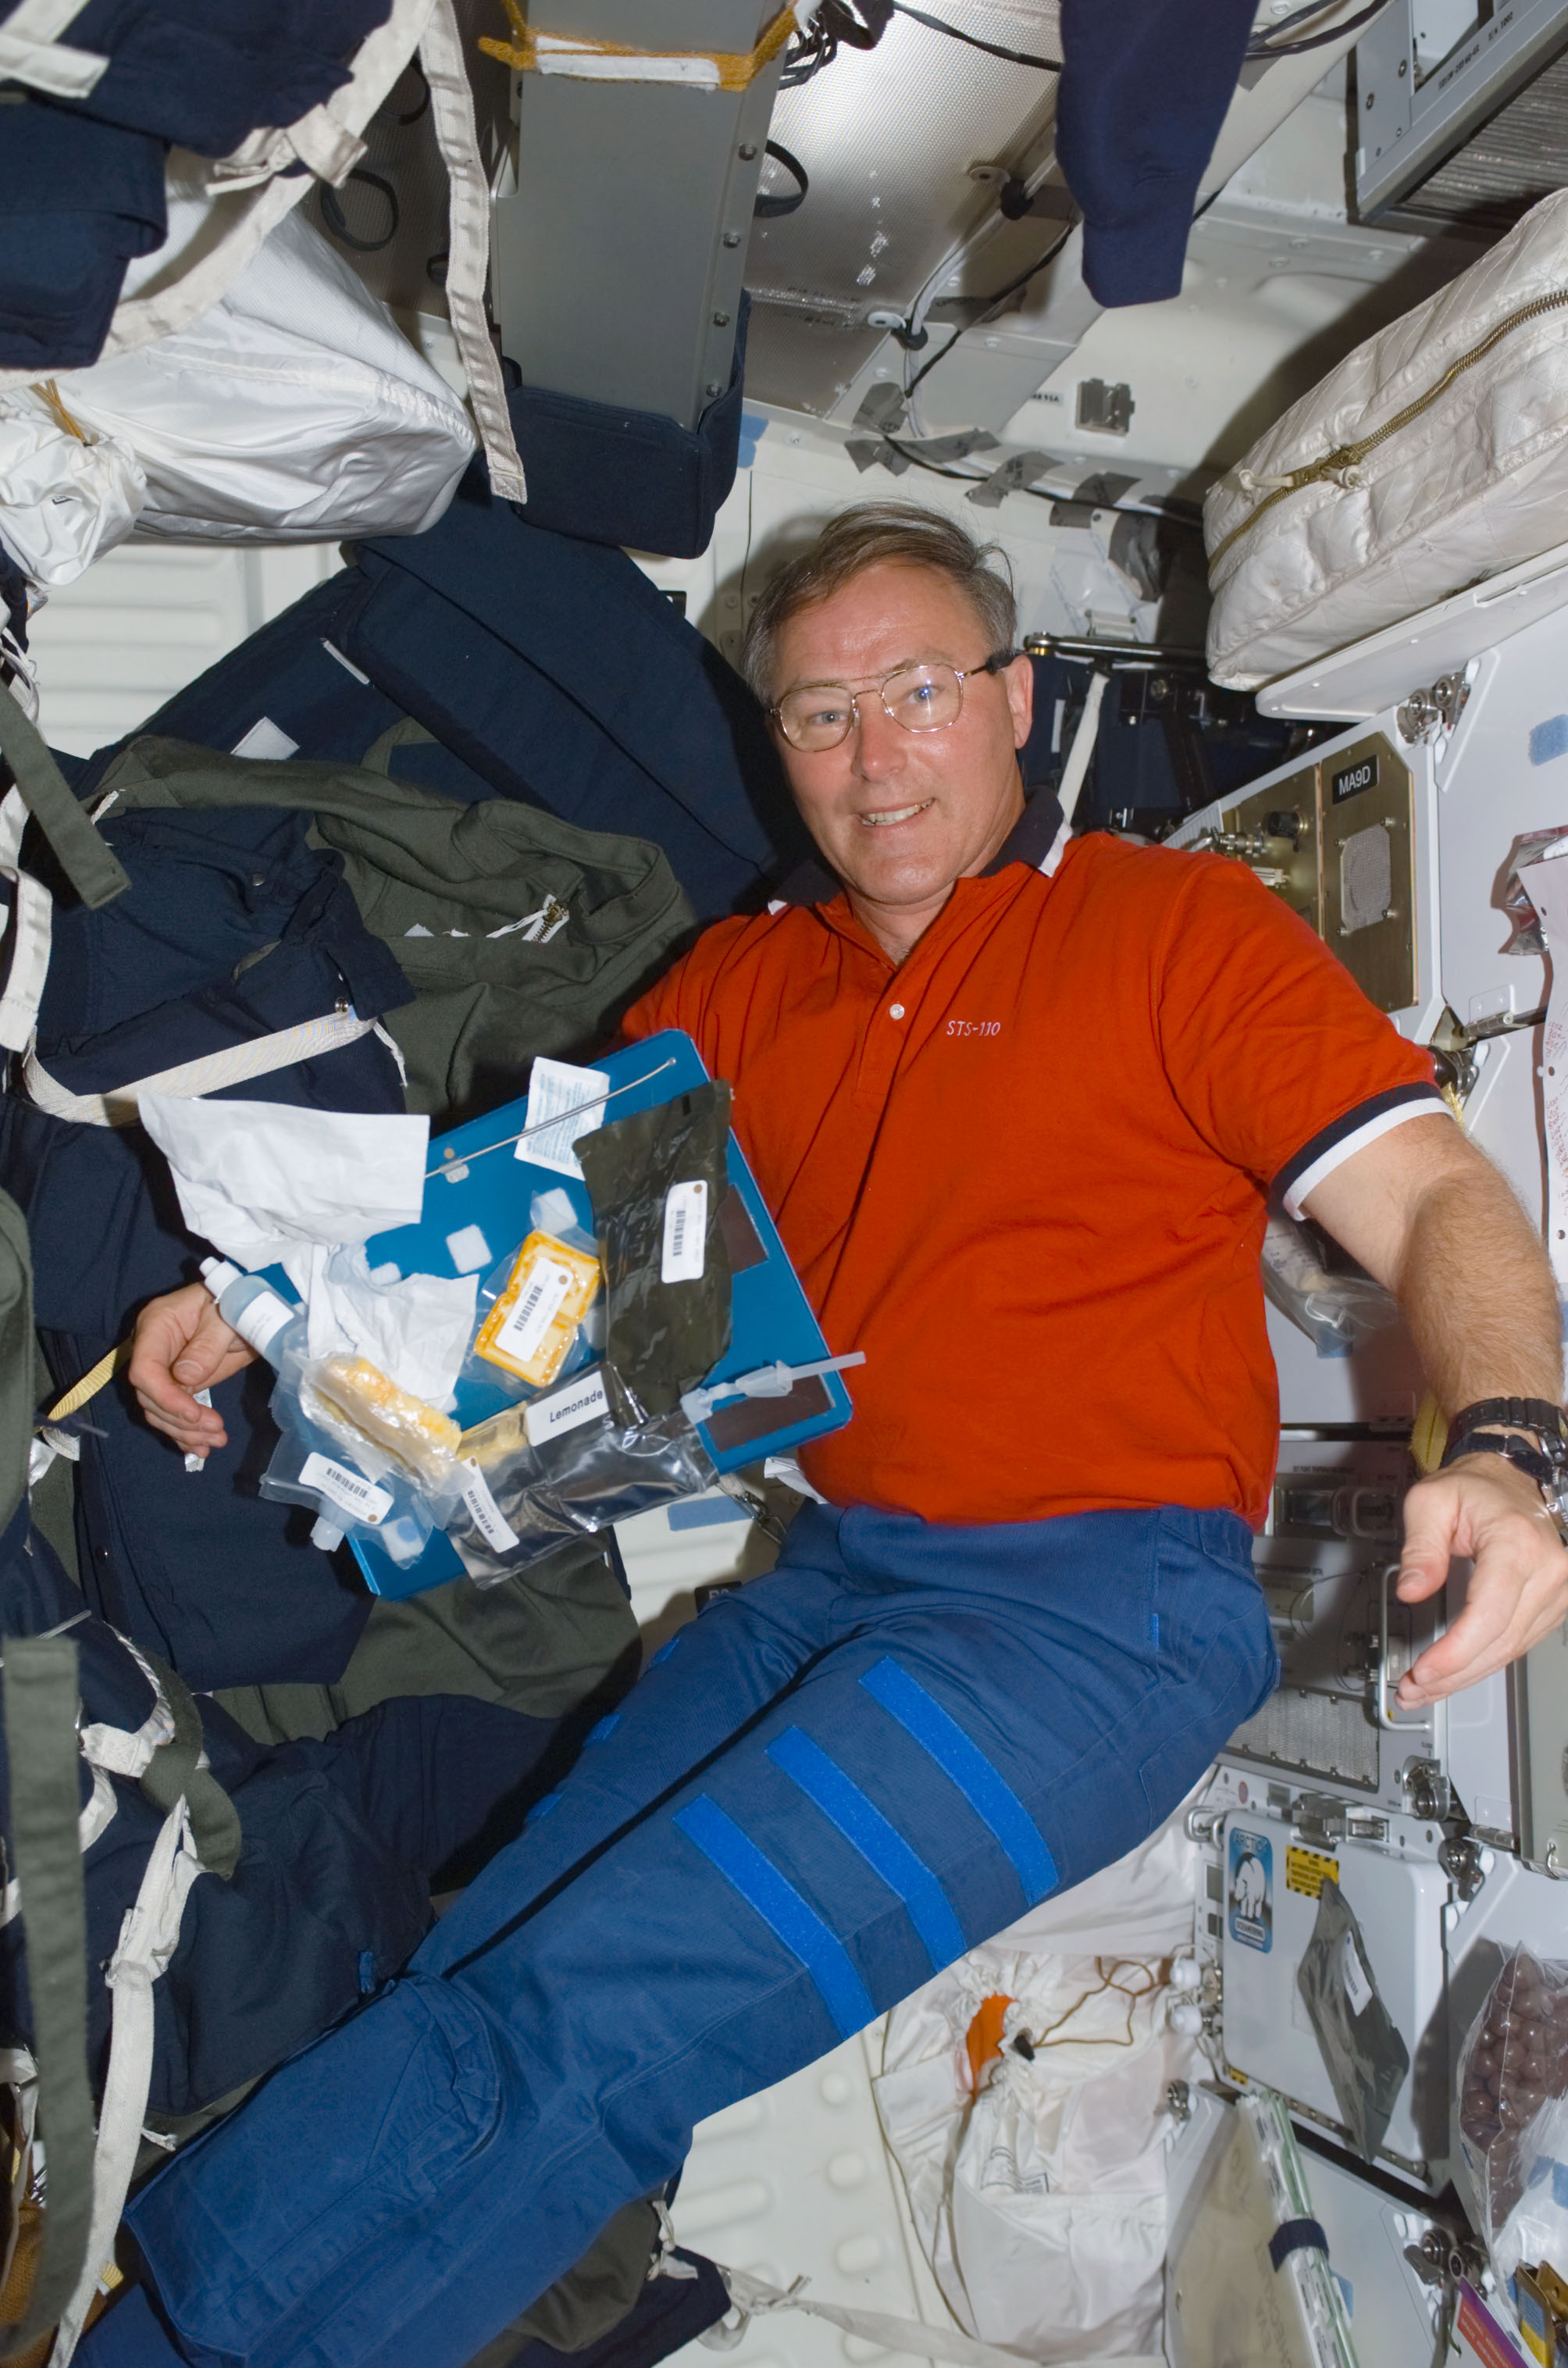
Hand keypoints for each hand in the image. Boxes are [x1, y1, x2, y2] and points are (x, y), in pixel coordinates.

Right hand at [128, 1282, 256, 1457]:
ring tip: (216, 1442)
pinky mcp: (180, 1384)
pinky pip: (173, 1413)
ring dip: (185, 1432)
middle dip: (180, 1419)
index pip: (145, 1370)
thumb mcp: (225, 1317)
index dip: (165, 1397)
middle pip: (150, 1396)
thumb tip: (186, 1378)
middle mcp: (153, 1350)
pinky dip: (186, 1433)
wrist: (249, 1305)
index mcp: (156, 1326)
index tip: (193, 1415)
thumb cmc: (235, 1301)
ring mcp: (165, 1369)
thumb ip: (206, 1345)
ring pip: (160, 1410)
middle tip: (215, 1430)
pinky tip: (201, 1449)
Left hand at [1394, 1453, 1567, 1704]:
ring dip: (1466, 1674)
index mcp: (1518, 1544)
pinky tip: (1455, 1672)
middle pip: (1500, 1641)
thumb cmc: (1473, 1487)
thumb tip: (1410, 1592)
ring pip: (1511, 1649)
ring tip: (1424, 1687)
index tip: (1422, 1671)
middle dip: (1453, 1674)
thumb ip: (1419, 1549)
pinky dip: (1485, 1661)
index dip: (1456, 1652)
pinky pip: (1519, 1642)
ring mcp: (1560, 1590)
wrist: (1511, 1479)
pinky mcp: (1556, 1602)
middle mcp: (1549, 1571)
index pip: (1489, 1615)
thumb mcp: (1430, 1502)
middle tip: (1412, 1690)